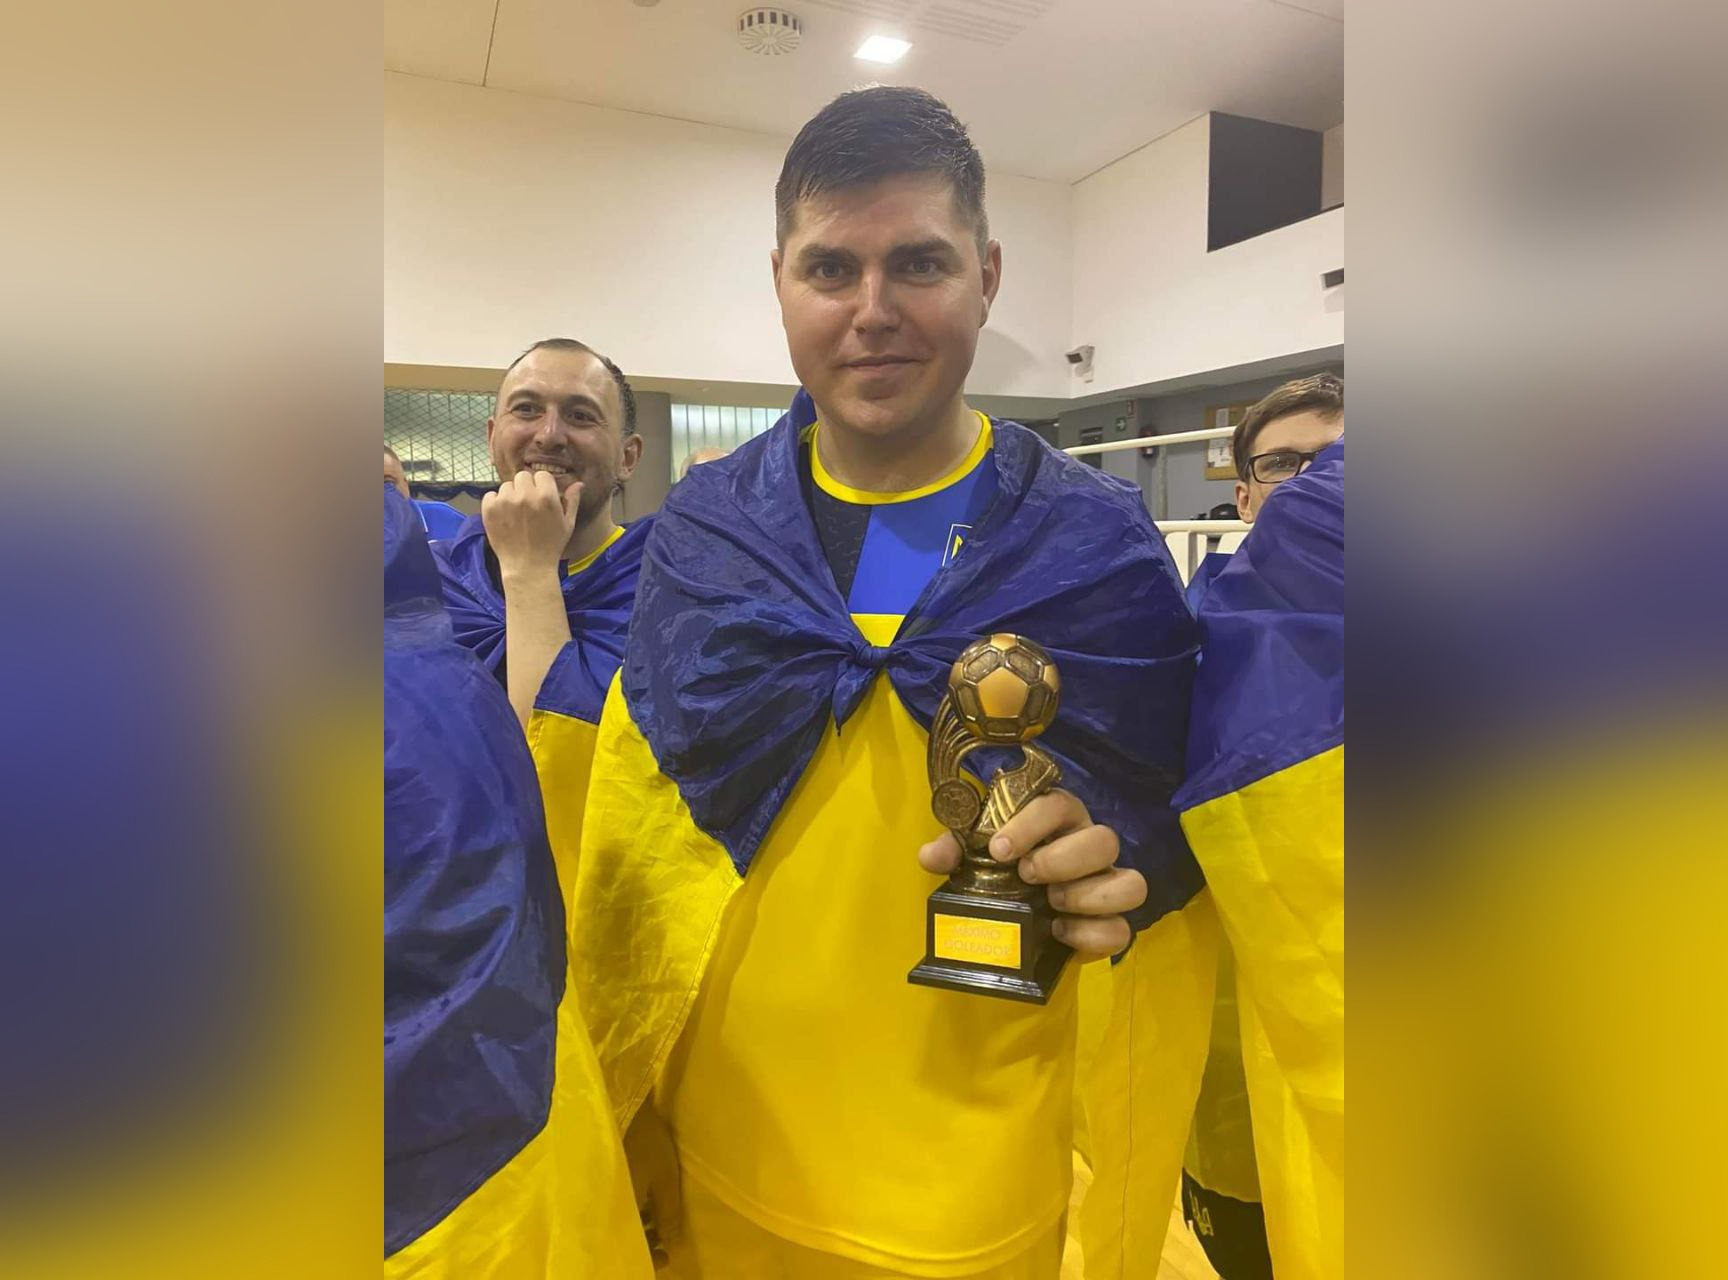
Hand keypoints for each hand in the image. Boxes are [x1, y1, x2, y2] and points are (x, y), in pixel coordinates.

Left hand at [481, 470, 580, 578]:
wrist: (528, 567)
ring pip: (506, 486)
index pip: (542, 475)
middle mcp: (525, 495)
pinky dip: (495, 503)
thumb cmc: (551, 546)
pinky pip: (490, 495)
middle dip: (526, 488)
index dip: (542, 486)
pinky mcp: (490, 510)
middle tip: (527, 505)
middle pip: (522, 476)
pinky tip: (503, 517)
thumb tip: (578, 483)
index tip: (541, 497)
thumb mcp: (568, 524)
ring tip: (515, 514)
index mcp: (546, 496)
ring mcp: (505, 501)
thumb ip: (572, 501)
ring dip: (511, 496)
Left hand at [917, 789, 1145, 961]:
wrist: (1017, 915)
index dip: (1031, 823)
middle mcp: (1090, 847)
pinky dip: (1092, 934)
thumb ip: (955, 849)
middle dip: (1063, 859)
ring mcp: (1106, 886)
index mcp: (1060, 819)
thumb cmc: (1001, 867)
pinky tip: (1059, 932)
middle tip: (1027, 875)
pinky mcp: (1110, 924)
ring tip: (1051, 903)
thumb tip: (930, 856)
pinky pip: (1123, 930)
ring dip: (1089, 894)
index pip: (1059, 804)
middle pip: (1106, 839)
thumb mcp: (974, 855)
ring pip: (1132, 882)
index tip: (998, 848)